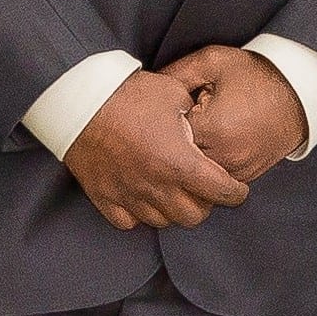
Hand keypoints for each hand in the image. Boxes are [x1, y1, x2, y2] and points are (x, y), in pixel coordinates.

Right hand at [62, 67, 249, 230]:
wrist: (79, 100)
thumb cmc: (127, 93)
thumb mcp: (174, 93)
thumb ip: (195, 115)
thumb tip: (203, 124)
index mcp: (180, 162)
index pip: (222, 192)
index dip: (236, 192)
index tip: (237, 189)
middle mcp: (157, 186)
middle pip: (194, 216)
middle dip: (205, 203)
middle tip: (203, 188)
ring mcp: (129, 196)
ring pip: (163, 221)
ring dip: (173, 209)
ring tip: (173, 191)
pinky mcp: (105, 198)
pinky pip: (130, 222)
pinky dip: (140, 213)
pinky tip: (142, 196)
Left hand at [166, 45, 305, 182]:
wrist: (300, 92)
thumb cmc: (256, 74)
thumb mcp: (213, 62)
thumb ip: (176, 74)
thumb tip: (147, 88)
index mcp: (212, 129)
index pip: (167, 137)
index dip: (163, 123)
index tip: (169, 111)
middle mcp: (224, 157)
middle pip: (178, 162)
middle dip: (173, 144)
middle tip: (177, 124)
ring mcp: (236, 171)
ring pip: (195, 176)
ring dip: (189, 159)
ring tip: (194, 134)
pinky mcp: (245, 176)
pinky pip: (214, 180)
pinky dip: (206, 166)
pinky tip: (210, 143)